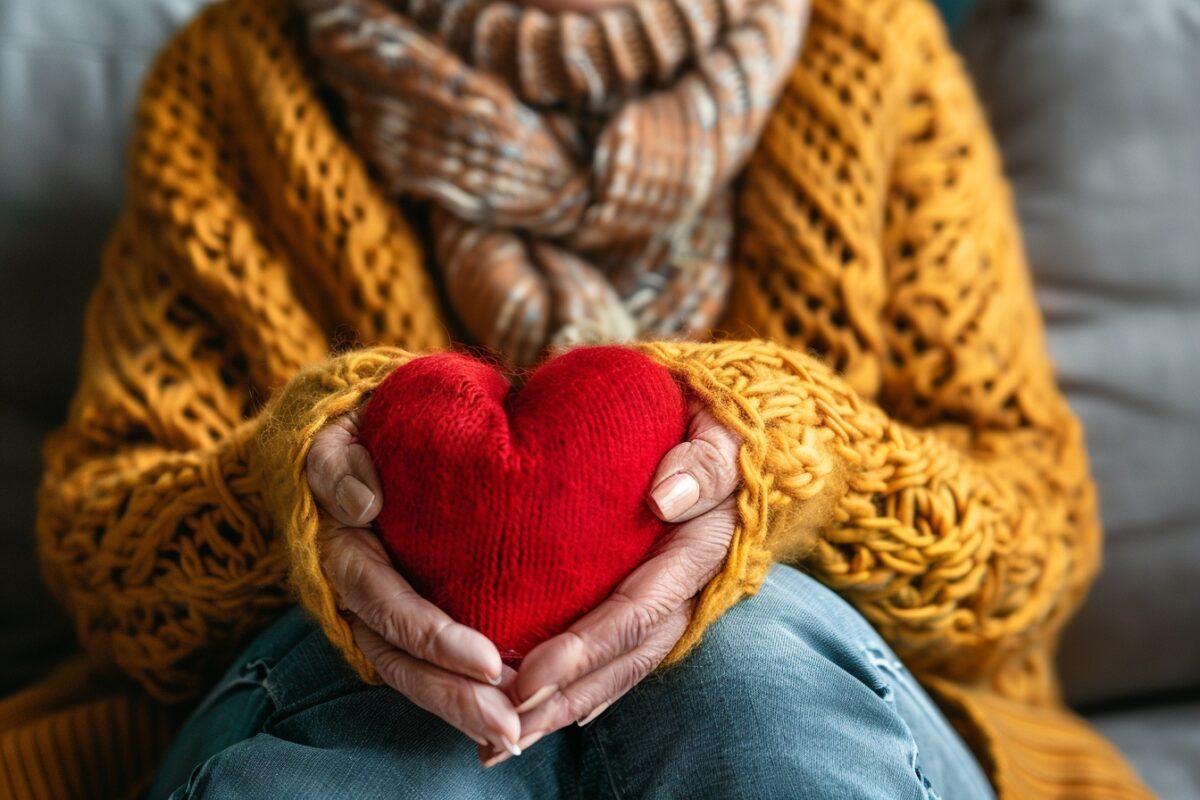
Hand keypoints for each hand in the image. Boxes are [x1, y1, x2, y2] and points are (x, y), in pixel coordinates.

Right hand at [307, 412, 521, 756]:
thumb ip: (338, 463)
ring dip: (456, 706)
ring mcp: (372, 607)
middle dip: (450, 694)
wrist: (361, 430)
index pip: (382, 600)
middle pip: (396, 654)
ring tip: (512, 734)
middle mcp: (351, 587)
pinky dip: (455, 693)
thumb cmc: (361, 429)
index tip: (488, 661)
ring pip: (406, 669)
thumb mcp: (334, 435)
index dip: (429, 634)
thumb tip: (362, 506)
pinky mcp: (395, 615)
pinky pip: (419, 663)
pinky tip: (501, 715)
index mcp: (339, 543)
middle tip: (509, 723)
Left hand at [482, 396, 740, 765]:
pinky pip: (617, 652)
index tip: (528, 676)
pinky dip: (581, 689)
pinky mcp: (648, 599)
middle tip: (502, 732)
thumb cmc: (715, 425)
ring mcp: (669, 600)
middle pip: (625, 657)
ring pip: (619, 667)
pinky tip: (537, 713)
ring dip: (565, 707)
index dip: (586, 648)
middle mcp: (686, 588)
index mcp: (700, 550)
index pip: (639, 610)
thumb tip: (664, 498)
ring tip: (504, 742)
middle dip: (565, 699)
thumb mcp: (720, 434)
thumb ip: (703, 463)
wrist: (727, 428)